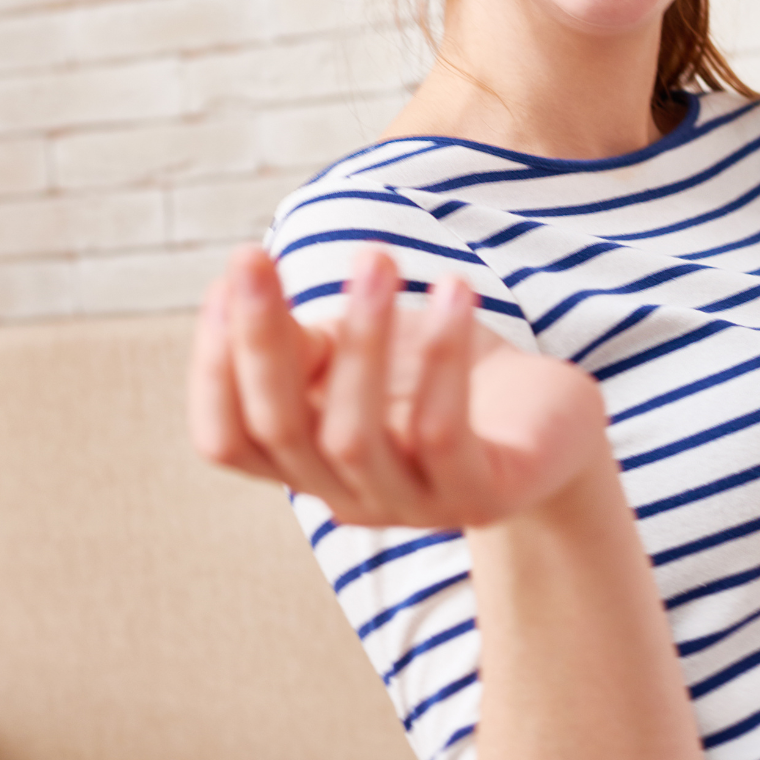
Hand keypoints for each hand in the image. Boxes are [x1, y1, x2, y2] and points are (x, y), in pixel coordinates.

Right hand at [188, 245, 609, 528]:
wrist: (545, 423)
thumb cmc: (431, 377)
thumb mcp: (354, 349)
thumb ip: (298, 341)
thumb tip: (242, 290)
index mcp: (304, 463)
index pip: (225, 438)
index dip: (214, 364)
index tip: (229, 277)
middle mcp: (346, 495)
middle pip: (278, 431)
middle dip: (259, 338)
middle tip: (255, 254)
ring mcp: (412, 506)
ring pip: (351, 435)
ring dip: (360, 337)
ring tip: (376, 258)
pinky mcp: (480, 495)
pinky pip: (441, 432)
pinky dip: (442, 357)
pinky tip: (453, 288)